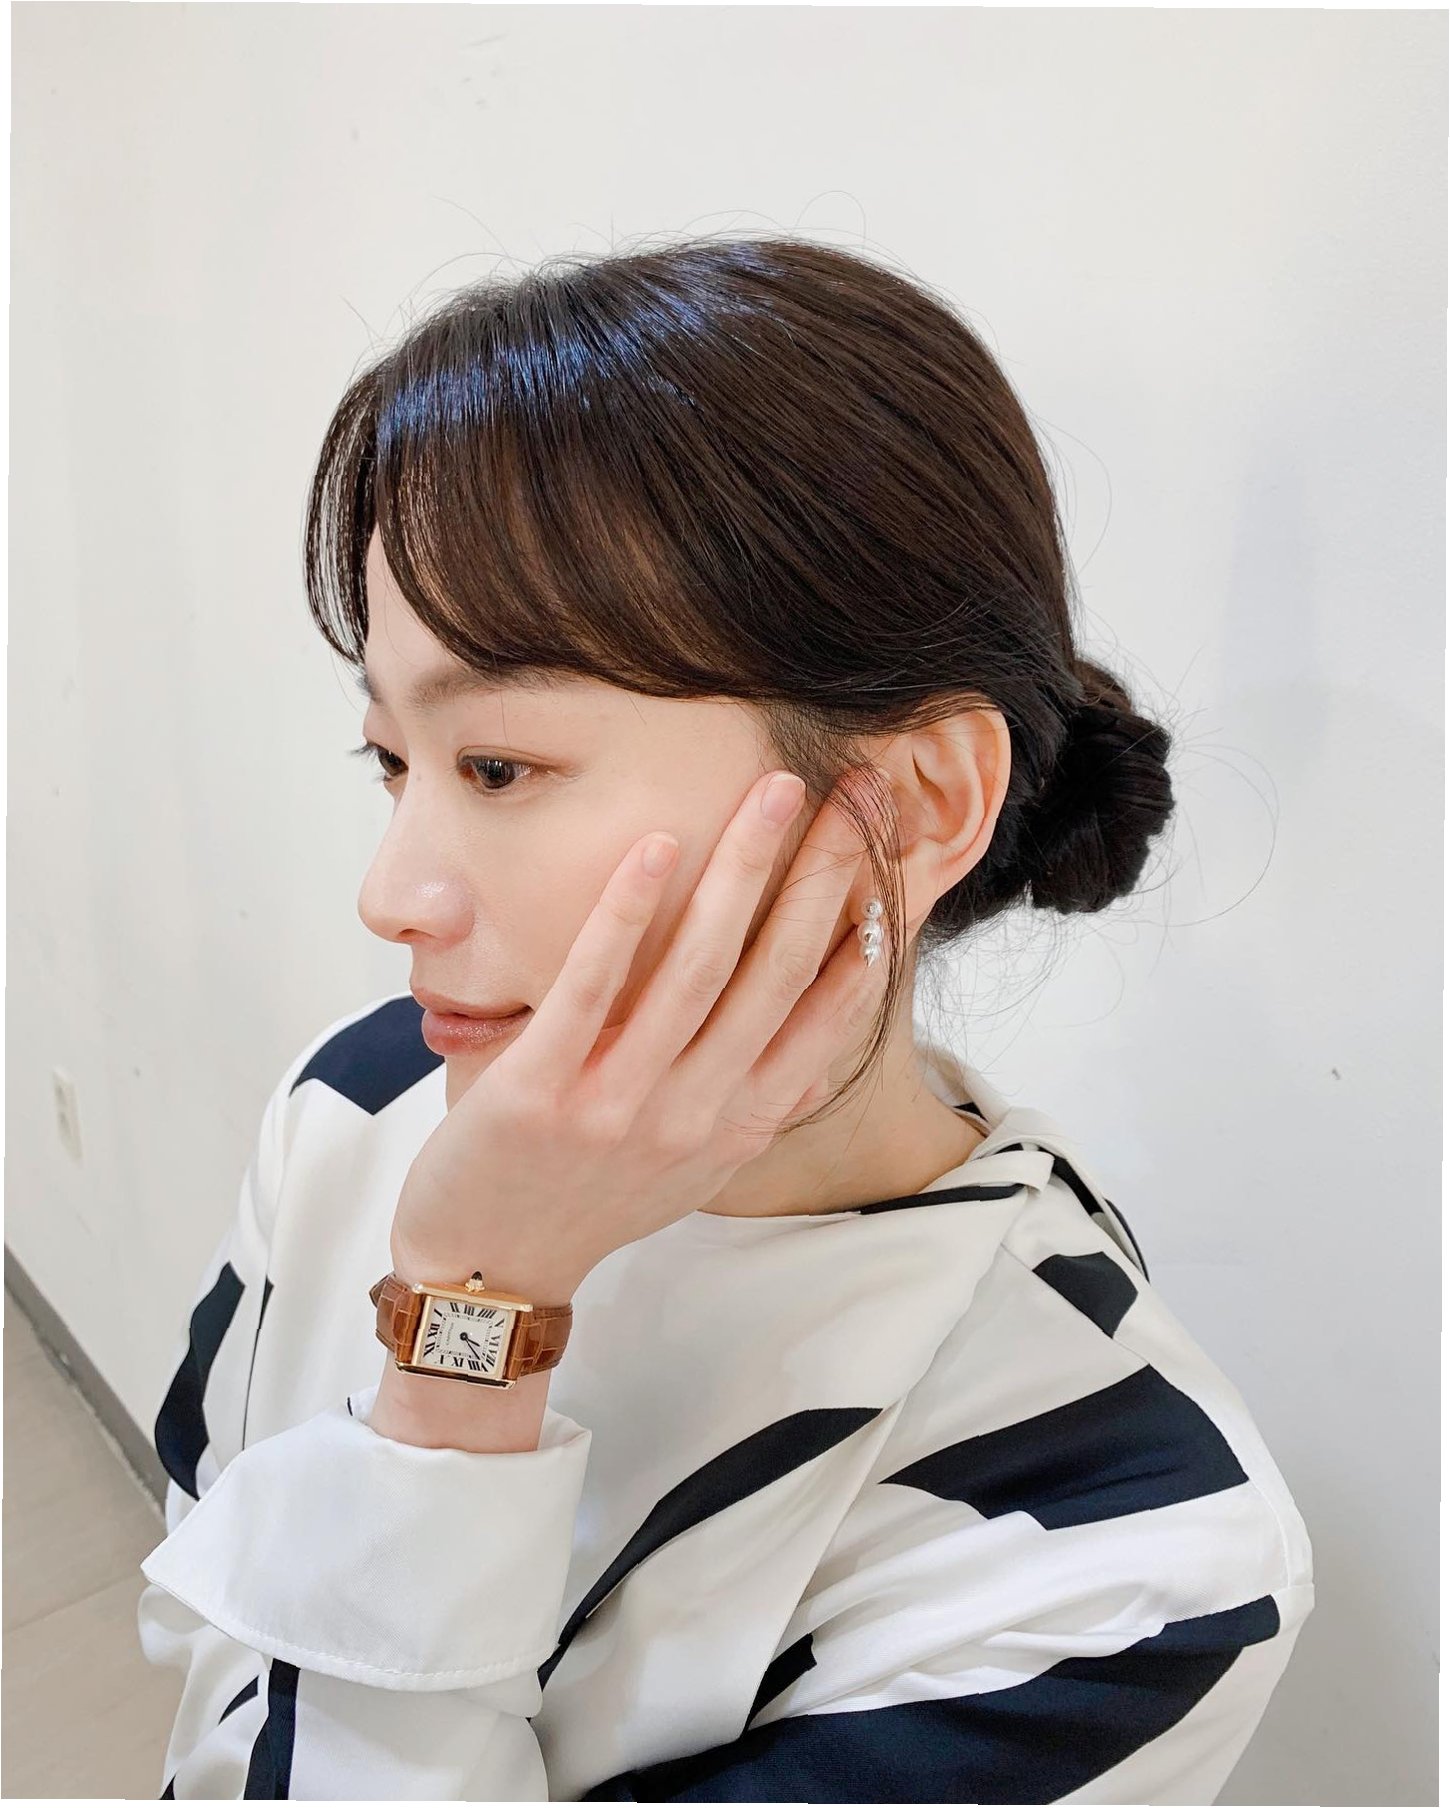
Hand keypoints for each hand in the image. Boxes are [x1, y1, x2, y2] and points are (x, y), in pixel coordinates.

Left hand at [389, 769, 889, 1296]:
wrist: (490, 1268)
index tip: (891, 853)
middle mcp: (696, 1114)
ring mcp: (621, 1104)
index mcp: (741, 1123)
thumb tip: (819, 1011)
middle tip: (856, 793)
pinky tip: (655, 844)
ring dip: (742, 870)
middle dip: (824, 875)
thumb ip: (757, 1090)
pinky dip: (628, 912)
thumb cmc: (594, 1197)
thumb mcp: (700, 1159)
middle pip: (778, 973)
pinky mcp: (542, 1092)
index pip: (830, 1013)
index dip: (869, 926)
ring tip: (773, 790)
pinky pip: (593, 985)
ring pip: (700, 969)